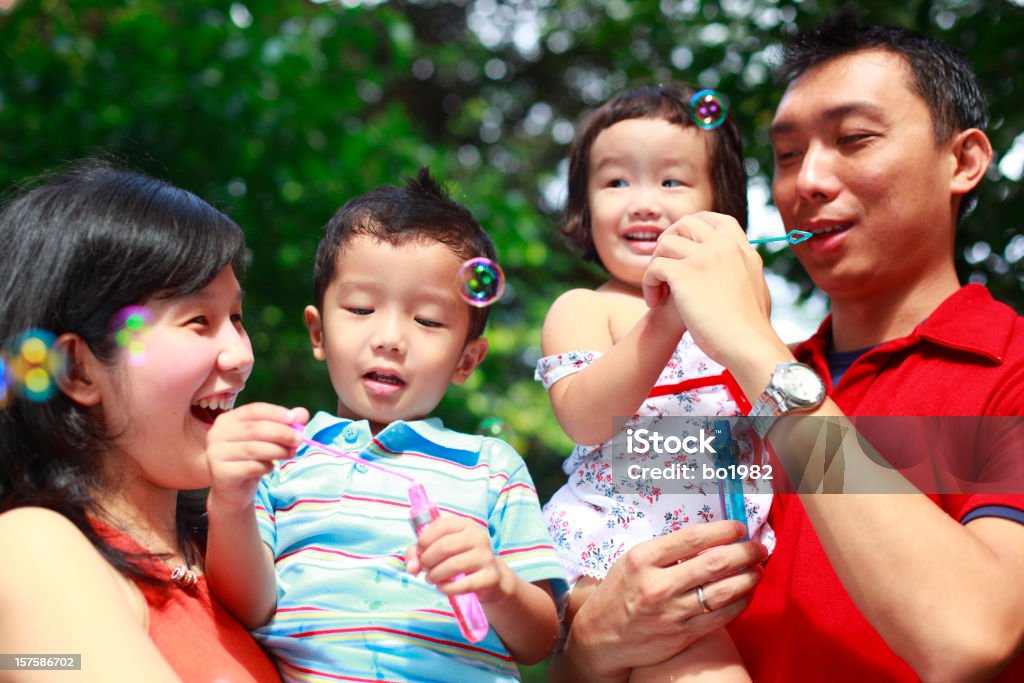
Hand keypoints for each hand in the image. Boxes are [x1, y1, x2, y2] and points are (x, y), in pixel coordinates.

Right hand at [205, 403, 308, 511]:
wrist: (232, 491)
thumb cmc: (250, 460)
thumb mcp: (268, 440)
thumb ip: (284, 424)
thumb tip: (302, 413)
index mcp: (227, 420)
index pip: (253, 410)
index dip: (276, 413)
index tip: (295, 419)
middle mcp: (216, 434)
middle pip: (254, 429)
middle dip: (281, 432)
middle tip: (300, 438)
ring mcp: (215, 454)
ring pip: (253, 448)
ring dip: (278, 450)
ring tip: (291, 453)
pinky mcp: (220, 473)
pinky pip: (250, 467)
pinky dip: (266, 466)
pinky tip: (271, 468)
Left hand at [406, 516, 513, 603]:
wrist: (490, 577)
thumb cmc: (461, 558)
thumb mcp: (441, 550)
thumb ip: (420, 553)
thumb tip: (411, 566)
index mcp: (465, 524)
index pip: (440, 526)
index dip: (424, 541)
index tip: (419, 552)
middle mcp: (478, 536)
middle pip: (445, 546)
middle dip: (427, 560)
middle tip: (424, 569)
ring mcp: (486, 556)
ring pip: (453, 565)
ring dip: (435, 575)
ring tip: (431, 579)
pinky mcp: (490, 576)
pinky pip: (463, 584)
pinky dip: (447, 588)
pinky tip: (442, 588)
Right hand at [567, 521, 765, 676]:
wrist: (601, 636)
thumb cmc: (619, 592)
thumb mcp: (632, 561)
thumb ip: (666, 550)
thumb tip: (708, 537)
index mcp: (643, 559)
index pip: (693, 538)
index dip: (722, 530)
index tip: (739, 527)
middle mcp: (658, 584)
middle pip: (714, 563)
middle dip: (744, 552)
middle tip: (758, 548)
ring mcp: (671, 612)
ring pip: (723, 591)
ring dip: (748, 577)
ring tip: (758, 569)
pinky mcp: (682, 634)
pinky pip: (720, 617)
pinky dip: (739, 603)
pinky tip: (747, 593)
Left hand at [642, 212, 775, 367]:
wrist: (747, 345)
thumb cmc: (751, 330)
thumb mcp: (755, 290)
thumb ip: (742, 274)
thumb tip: (736, 275)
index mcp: (743, 251)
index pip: (717, 220)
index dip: (695, 226)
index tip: (683, 244)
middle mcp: (724, 248)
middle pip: (687, 223)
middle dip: (669, 241)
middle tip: (664, 267)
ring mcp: (704, 257)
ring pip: (666, 243)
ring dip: (656, 264)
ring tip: (657, 290)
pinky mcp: (684, 273)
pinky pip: (654, 266)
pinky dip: (648, 283)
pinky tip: (654, 302)